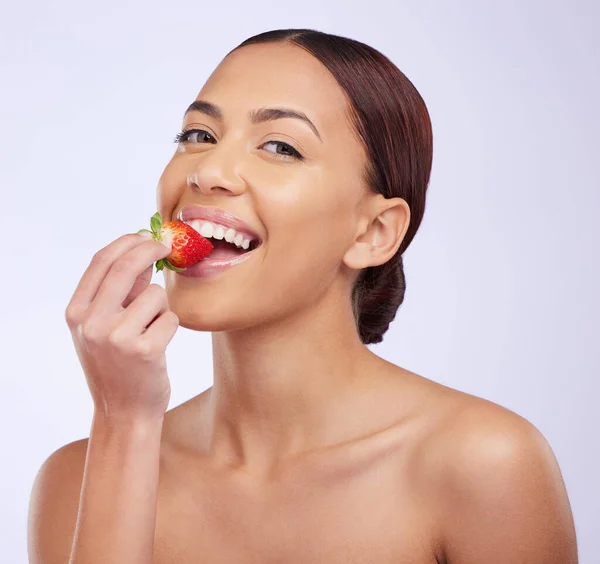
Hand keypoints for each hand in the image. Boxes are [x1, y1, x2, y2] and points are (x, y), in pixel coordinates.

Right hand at [65, 233, 177, 420]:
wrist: (124, 411)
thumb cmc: (118, 364)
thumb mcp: (104, 326)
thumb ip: (121, 291)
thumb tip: (144, 252)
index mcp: (76, 313)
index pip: (101, 261)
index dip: (128, 242)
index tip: (147, 236)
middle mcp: (91, 323)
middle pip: (126, 266)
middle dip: (151, 249)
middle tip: (167, 247)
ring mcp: (117, 337)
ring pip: (155, 295)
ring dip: (161, 308)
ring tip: (150, 333)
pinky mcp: (145, 349)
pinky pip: (170, 317)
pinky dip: (170, 327)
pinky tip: (158, 347)